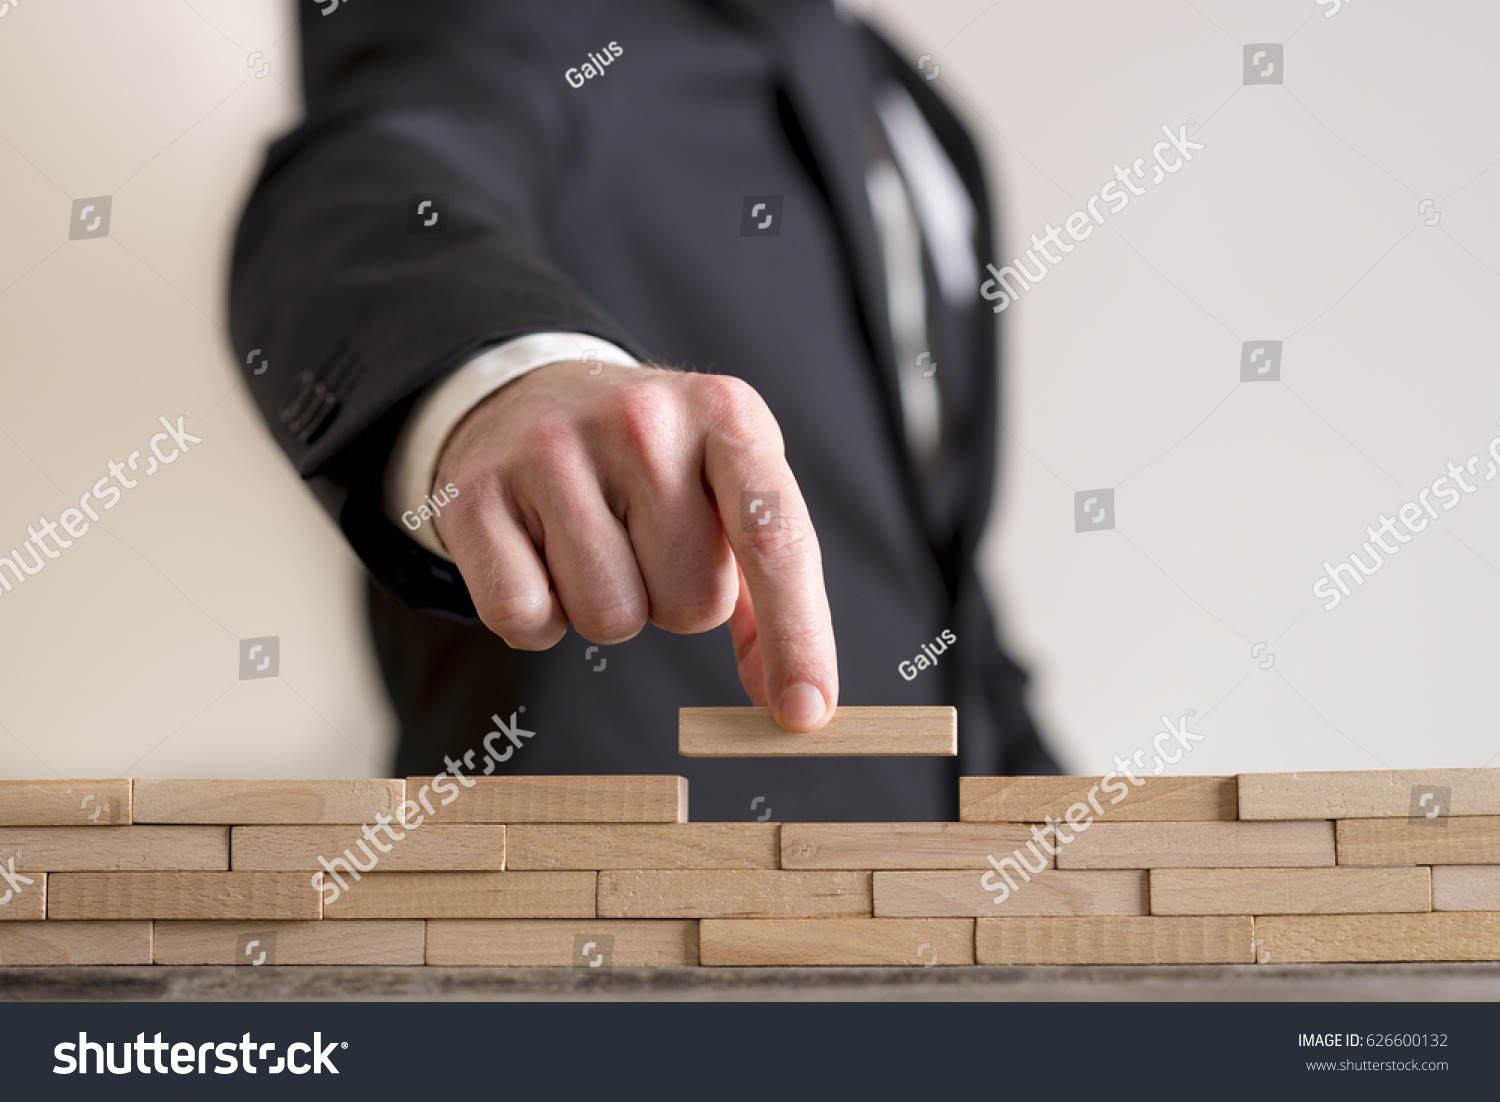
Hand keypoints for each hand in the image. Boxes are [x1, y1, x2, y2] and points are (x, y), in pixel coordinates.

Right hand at [433, 361, 836, 730]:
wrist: (525, 396)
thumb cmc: (648, 463)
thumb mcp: (725, 489)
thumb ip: (768, 591)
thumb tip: (791, 703)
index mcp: (726, 414)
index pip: (776, 539)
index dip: (798, 636)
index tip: (804, 713)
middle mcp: (643, 419)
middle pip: (691, 604)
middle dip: (676, 600)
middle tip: (646, 544)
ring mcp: (551, 449)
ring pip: (612, 619)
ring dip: (611, 609)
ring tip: (593, 542)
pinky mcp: (476, 493)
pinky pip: (526, 619)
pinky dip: (540, 620)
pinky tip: (538, 559)